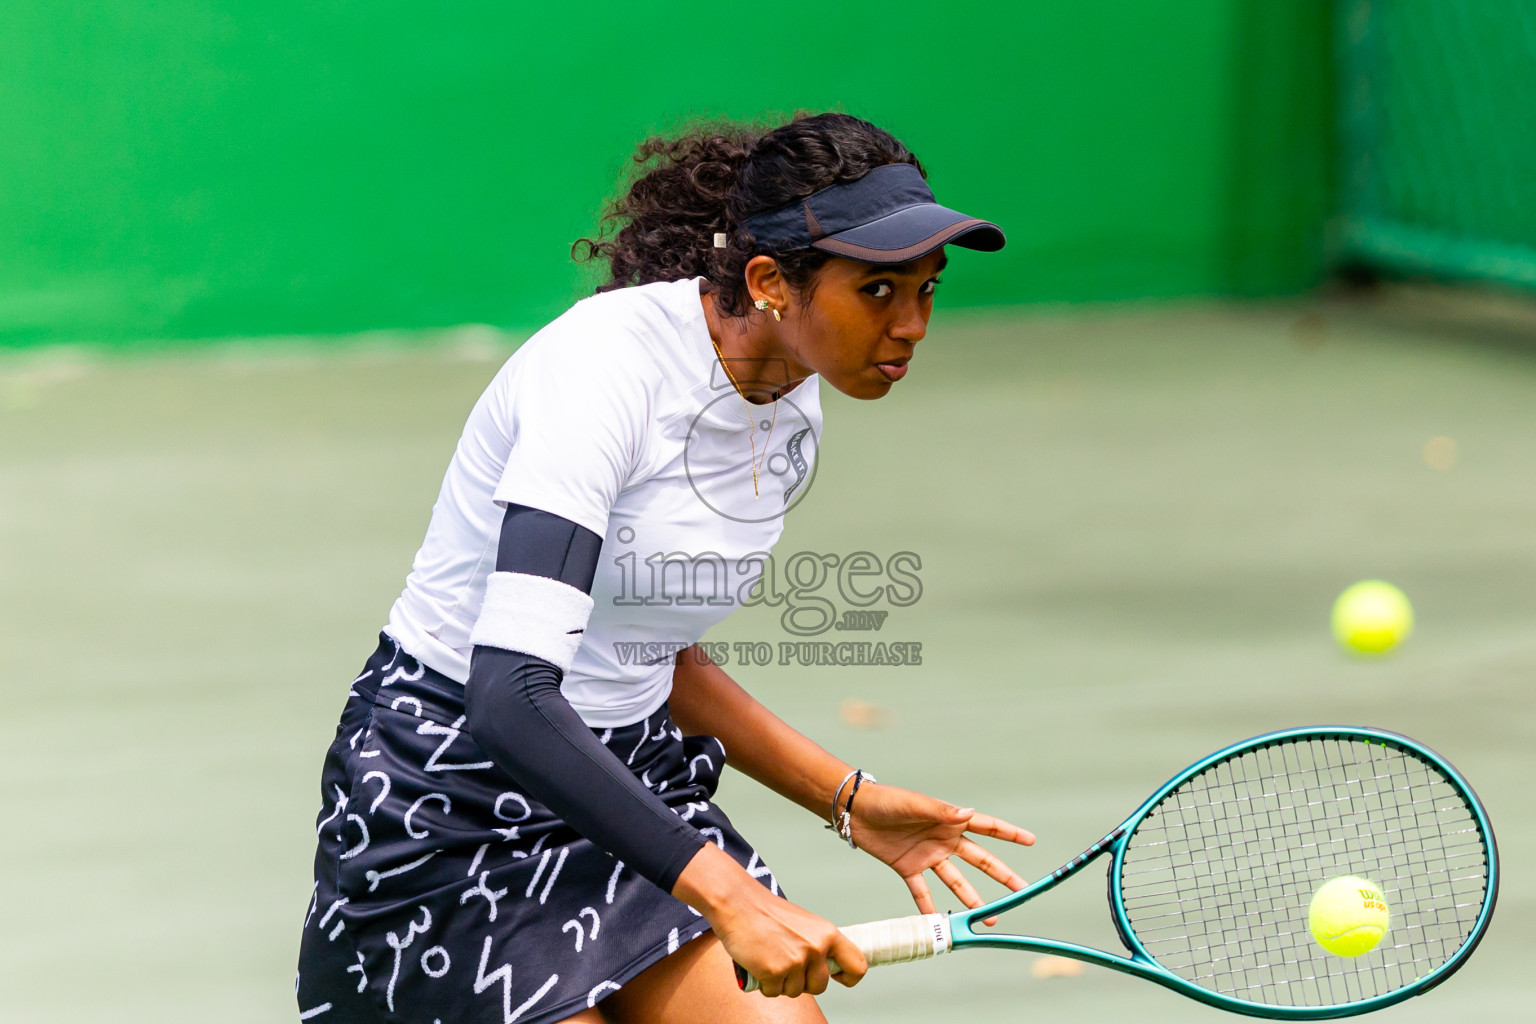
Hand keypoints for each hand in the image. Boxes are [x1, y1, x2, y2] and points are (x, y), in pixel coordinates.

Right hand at [672, 842, 867, 997]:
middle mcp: (816, 948)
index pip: (857, 965)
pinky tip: (758, 964)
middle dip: (803, 982)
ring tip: (770, 959)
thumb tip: (827, 967)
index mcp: (828, 934)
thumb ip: (819, 943)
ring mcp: (796, 961)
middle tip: (787, 965)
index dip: (848, 977)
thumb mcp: (805, 924)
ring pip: (795, 991)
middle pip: (820, 986)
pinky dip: (764, 984)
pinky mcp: (774, 972)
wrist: (738, 904)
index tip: (838, 978)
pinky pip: (773, 992)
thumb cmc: (767, 913)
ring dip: (781, 983)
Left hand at [848, 783, 1033, 926]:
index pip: (986, 827)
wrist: (855, 811)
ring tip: (990, 917)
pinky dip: (931, 908)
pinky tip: (942, 923)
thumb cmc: (888, 800)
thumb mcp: (915, 804)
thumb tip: (969, 813)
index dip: (1009, 833)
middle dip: (1001, 875)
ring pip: (957, 881)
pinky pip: (923, 892)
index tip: (1031, 840)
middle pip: (979, 860)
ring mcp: (928, 856)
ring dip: (973, 899)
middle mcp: (943, 840)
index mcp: (949, 820)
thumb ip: (941, 811)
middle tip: (1021, 891)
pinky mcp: (908, 868)